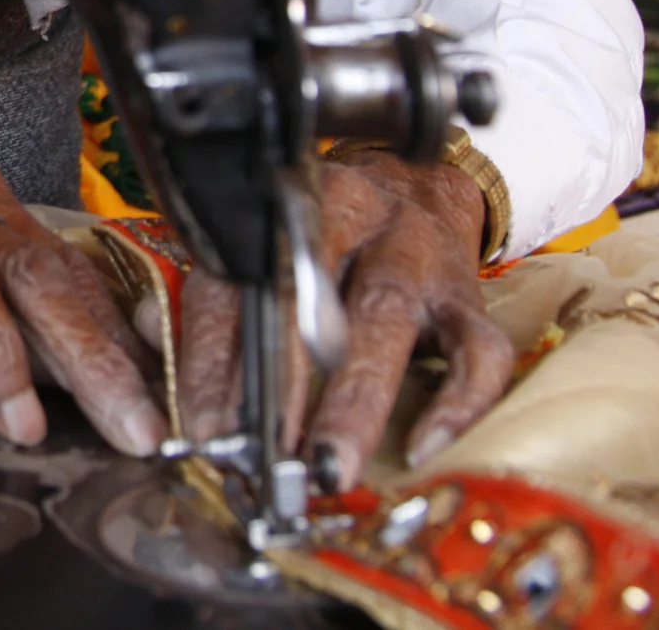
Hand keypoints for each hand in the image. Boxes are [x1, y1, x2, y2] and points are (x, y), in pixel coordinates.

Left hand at [177, 155, 511, 490]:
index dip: (216, 363)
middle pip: (309, 299)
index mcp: (282, 216)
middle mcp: (349, 219)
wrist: (416, 192)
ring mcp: (415, 254)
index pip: (237, 287)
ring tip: (330, 467)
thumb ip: (224, 314)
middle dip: (284, 387)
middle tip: (266, 459)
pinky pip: (476, 350)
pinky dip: (454, 403)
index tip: (207, 432)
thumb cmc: (326, 245)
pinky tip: (423, 448)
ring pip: (384, 320)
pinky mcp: (468, 296)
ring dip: (354, 403)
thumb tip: (182, 383)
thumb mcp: (268, 261)